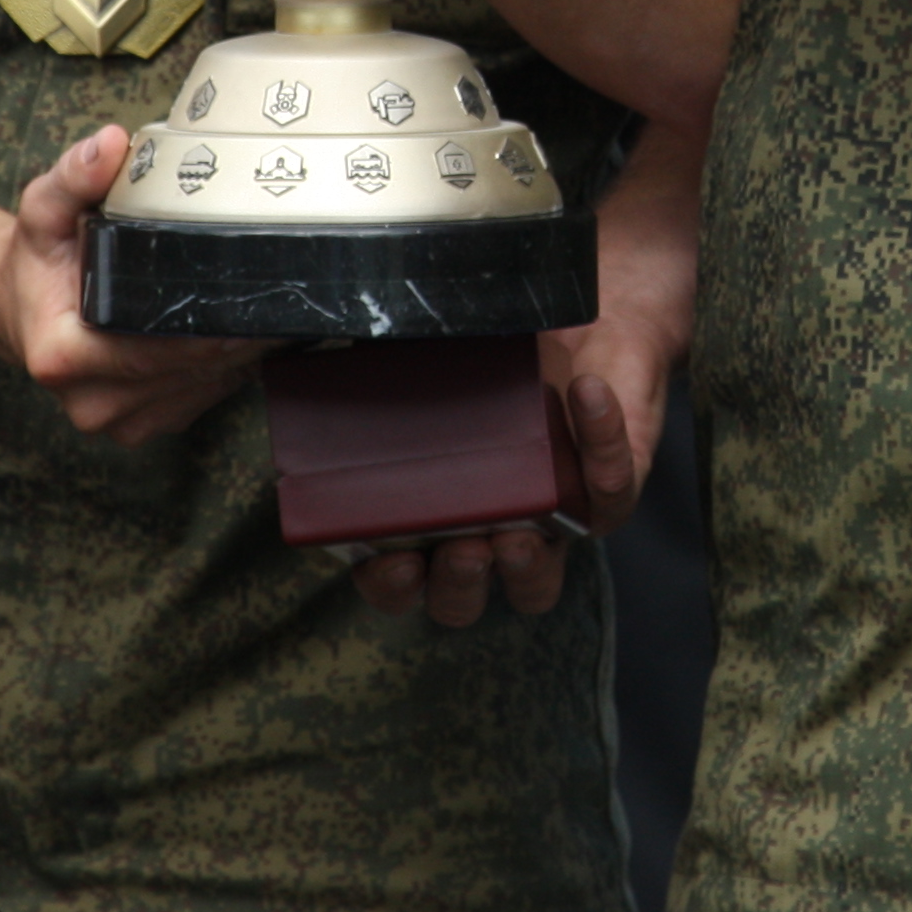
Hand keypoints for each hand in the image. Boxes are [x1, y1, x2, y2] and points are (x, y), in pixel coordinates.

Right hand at [0, 127, 267, 442]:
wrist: (17, 306)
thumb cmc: (38, 258)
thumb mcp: (44, 206)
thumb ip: (75, 174)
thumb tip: (111, 144)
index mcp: (62, 355)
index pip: (155, 349)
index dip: (207, 322)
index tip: (251, 291)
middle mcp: (89, 399)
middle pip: (190, 371)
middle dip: (234, 332)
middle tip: (273, 290)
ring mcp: (116, 421)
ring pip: (203, 389)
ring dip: (234, 353)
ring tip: (253, 306)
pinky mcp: (140, 427)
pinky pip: (201, 400)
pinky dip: (221, 369)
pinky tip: (226, 333)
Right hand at [341, 139, 691, 626]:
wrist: (594, 312)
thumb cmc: (504, 343)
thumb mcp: (431, 353)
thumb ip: (375, 360)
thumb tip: (300, 333)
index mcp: (433, 512)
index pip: (399, 577)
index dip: (389, 586)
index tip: (385, 562)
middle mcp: (486, 529)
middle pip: (461, 599)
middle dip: (456, 587)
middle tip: (460, 549)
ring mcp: (551, 519)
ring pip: (536, 585)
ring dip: (524, 571)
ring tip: (514, 532)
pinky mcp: (611, 489)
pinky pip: (611, 493)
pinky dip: (599, 445)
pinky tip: (584, 398)